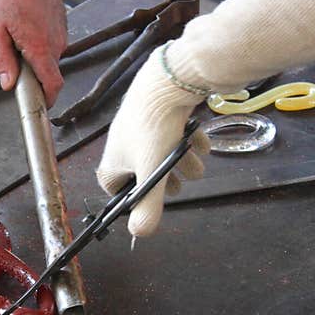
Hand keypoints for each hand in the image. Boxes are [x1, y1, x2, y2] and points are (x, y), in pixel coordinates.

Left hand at [0, 0, 66, 105]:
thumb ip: (3, 60)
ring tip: (21, 41)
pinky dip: (40, 49)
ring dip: (36, 60)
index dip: (48, 100)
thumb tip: (7, 83)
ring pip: (49, 61)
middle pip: (48, 75)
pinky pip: (52, 49)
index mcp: (40, 48)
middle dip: (34, 76)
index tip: (40, 107)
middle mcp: (55, 46)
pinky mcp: (63, 33)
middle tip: (17, 65)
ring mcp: (61, 39)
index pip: (52, 84)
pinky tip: (29, 33)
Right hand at [96, 48, 206, 237]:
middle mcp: (123, 142)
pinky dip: (189, 142)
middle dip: (167, 181)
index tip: (148, 201)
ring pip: (163, 153)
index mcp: (113, 159)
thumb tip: (141, 234)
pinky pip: (174, 133)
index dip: (131, 197)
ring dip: (183, 163)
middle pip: (145, 172)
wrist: (171, 80)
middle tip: (180, 186)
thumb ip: (149, 208)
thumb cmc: (154, 129)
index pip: (114, 187)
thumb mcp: (153, 173)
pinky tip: (201, 144)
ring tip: (197, 165)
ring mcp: (142, 124)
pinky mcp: (161, 110)